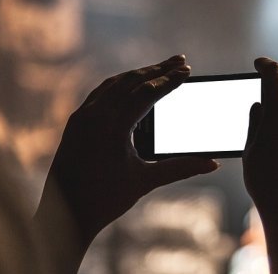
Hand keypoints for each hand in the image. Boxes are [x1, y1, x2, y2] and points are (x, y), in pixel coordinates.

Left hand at [35, 55, 218, 260]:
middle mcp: (95, 115)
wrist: (64, 215)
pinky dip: (119, 84)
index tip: (187, 71)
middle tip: (180, 60)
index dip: (170, 80)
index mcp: (113, 126)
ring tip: (159, 69)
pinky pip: (99, 93)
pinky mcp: (75, 122)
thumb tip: (213, 163)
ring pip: (113, 84)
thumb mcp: (145, 181)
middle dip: (157, 69)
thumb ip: (181, 168)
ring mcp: (82, 117)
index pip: (147, 92)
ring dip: (138, 74)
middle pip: (131, 81)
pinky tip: (129, 85)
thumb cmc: (104, 200)